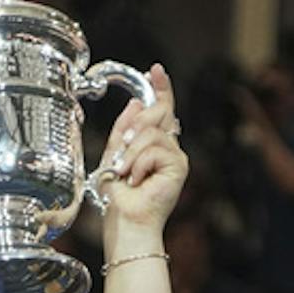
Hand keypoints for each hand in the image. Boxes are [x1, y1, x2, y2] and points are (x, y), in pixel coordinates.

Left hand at [97, 66, 187, 243]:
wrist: (126, 222)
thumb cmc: (119, 199)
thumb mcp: (114, 155)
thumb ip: (124, 129)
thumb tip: (136, 102)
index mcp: (155, 146)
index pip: (161, 110)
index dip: (160, 89)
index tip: (155, 70)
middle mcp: (169, 149)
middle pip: (157, 114)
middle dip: (134, 129)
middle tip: (122, 155)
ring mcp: (176, 157)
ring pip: (152, 132)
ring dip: (131, 154)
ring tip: (127, 174)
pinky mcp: (179, 166)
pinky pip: (155, 148)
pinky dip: (140, 164)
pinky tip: (138, 181)